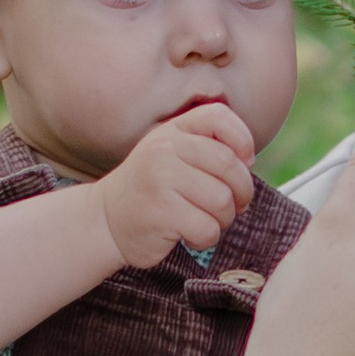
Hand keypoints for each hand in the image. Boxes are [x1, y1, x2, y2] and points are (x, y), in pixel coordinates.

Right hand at [96, 103, 256, 268]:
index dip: (243, 140)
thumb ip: (207, 146)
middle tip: (233, 205)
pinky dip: (206, 238)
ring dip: (224, 219)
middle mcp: (165, 149)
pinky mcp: (162, 213)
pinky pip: (208, 228)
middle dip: (242, 191)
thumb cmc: (151, 189)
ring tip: (206, 221)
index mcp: (173, 131)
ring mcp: (161, 180)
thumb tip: (248, 160)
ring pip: (222, 200)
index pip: (219, 117)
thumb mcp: (172, 154)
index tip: (245, 163)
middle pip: (229, 165)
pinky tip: (191, 236)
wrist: (106, 219)